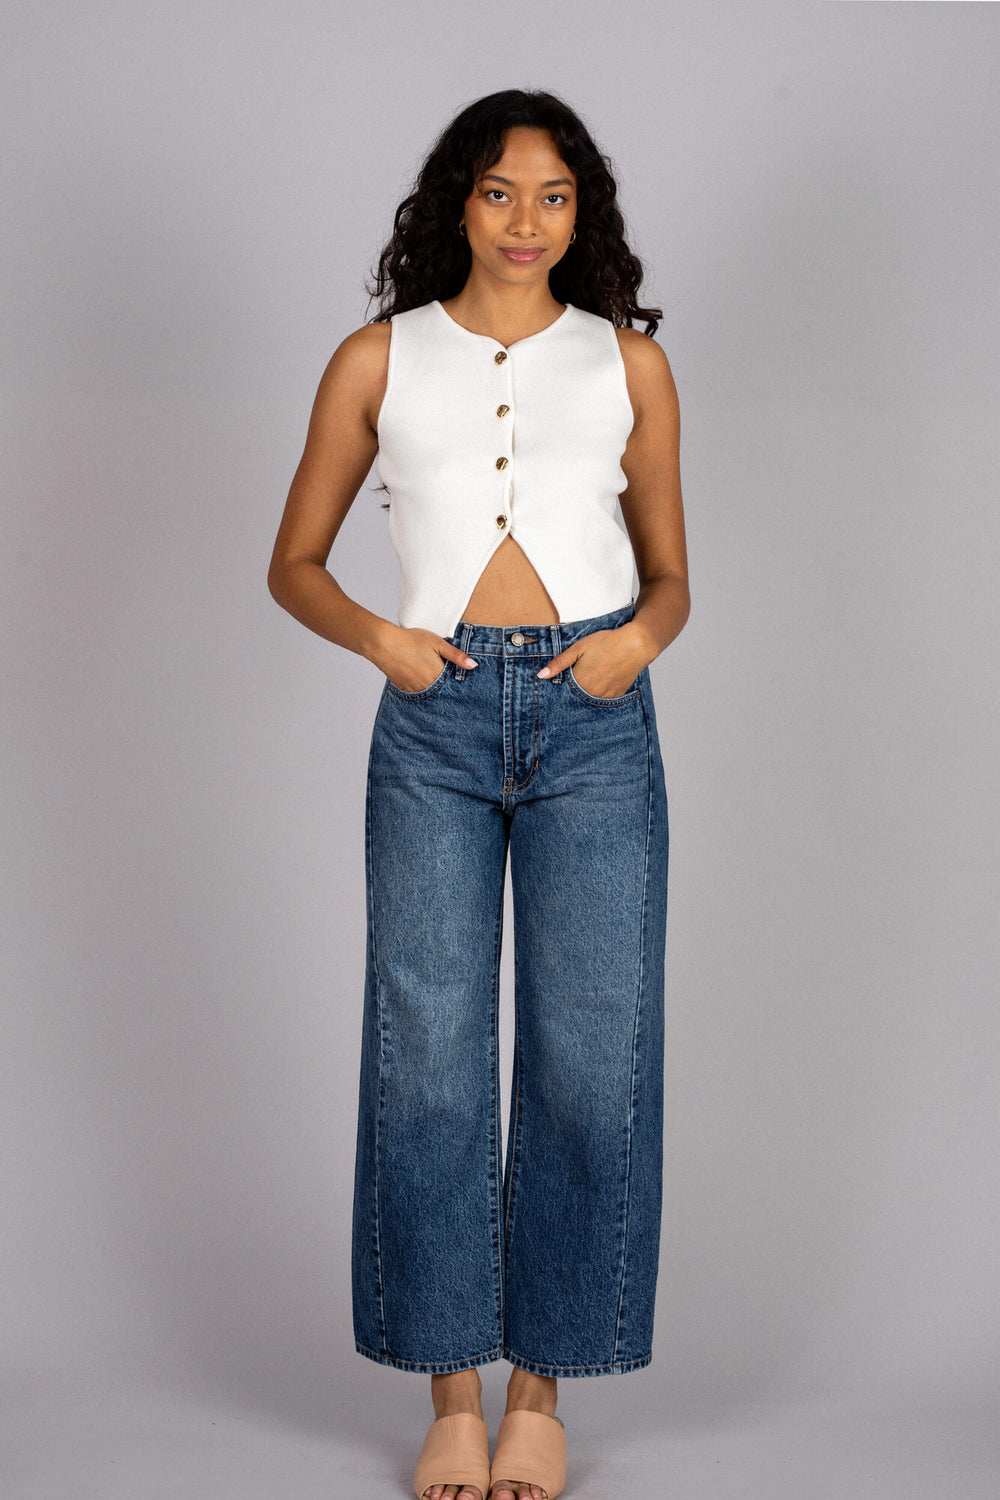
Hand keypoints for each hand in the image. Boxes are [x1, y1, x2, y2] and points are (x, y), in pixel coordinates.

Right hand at [373, 624, 476, 693]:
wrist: (384, 644)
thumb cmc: (411, 640)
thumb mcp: (437, 643)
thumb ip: (456, 656)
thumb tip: (474, 666)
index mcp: (438, 676)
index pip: (454, 685)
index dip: (458, 682)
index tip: (461, 681)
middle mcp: (427, 686)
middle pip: (442, 691)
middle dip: (447, 687)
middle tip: (445, 679)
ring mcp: (415, 690)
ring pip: (430, 693)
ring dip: (434, 688)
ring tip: (430, 675)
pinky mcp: (404, 689)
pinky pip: (417, 693)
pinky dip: (421, 688)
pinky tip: (419, 677)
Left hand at [537, 622, 652, 697]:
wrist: (635, 645)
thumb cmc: (606, 643)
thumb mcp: (578, 649)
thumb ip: (559, 663)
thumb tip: (541, 675)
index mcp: (579, 683)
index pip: (563, 692)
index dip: (560, 685)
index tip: (561, 680)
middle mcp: (591, 693)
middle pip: (576, 696)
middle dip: (573, 689)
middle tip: (581, 674)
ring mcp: (605, 696)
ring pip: (589, 698)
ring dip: (587, 691)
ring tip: (593, 675)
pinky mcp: (616, 695)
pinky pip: (602, 697)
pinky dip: (599, 691)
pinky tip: (603, 678)